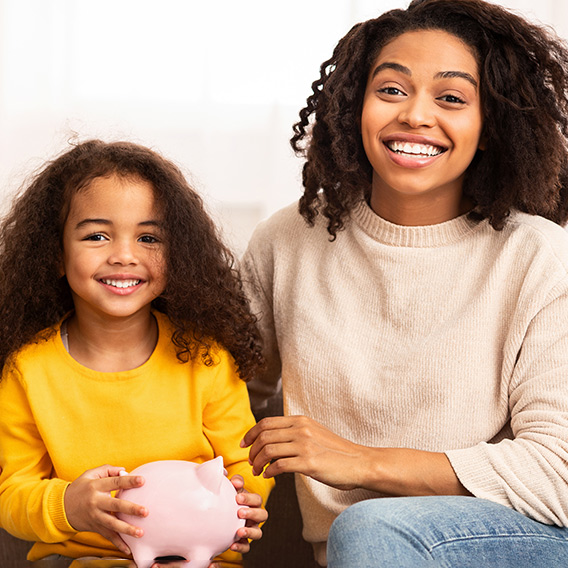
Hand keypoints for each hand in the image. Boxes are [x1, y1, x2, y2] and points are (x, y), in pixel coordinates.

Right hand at [64, 464, 147, 555]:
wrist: (61, 508)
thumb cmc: (80, 488)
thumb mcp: (90, 474)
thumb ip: (108, 469)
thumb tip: (125, 470)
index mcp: (96, 486)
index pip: (115, 482)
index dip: (128, 481)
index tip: (142, 480)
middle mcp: (96, 502)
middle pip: (115, 505)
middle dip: (131, 509)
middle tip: (145, 511)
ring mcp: (96, 516)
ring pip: (112, 524)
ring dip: (127, 529)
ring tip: (140, 532)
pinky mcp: (96, 527)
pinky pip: (108, 536)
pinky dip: (118, 544)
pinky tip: (129, 549)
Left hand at [228, 474, 267, 554]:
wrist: (216, 519)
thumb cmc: (227, 501)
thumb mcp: (229, 490)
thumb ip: (231, 482)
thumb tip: (229, 476)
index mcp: (252, 502)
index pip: (256, 498)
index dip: (249, 497)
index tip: (237, 496)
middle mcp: (254, 516)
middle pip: (262, 514)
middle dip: (252, 513)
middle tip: (240, 512)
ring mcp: (250, 529)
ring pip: (258, 533)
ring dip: (250, 532)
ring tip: (239, 532)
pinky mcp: (244, 542)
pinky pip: (246, 547)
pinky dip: (241, 547)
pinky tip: (232, 545)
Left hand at [241, 416, 366, 490]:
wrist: (359, 462)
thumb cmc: (336, 451)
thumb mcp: (314, 432)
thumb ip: (295, 432)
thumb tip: (273, 438)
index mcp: (300, 420)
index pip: (266, 422)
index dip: (251, 433)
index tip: (244, 444)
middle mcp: (301, 429)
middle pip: (264, 435)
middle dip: (252, 450)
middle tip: (250, 462)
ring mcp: (305, 445)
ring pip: (269, 450)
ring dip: (258, 462)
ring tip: (257, 470)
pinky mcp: (309, 463)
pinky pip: (280, 465)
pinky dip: (269, 471)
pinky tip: (269, 475)